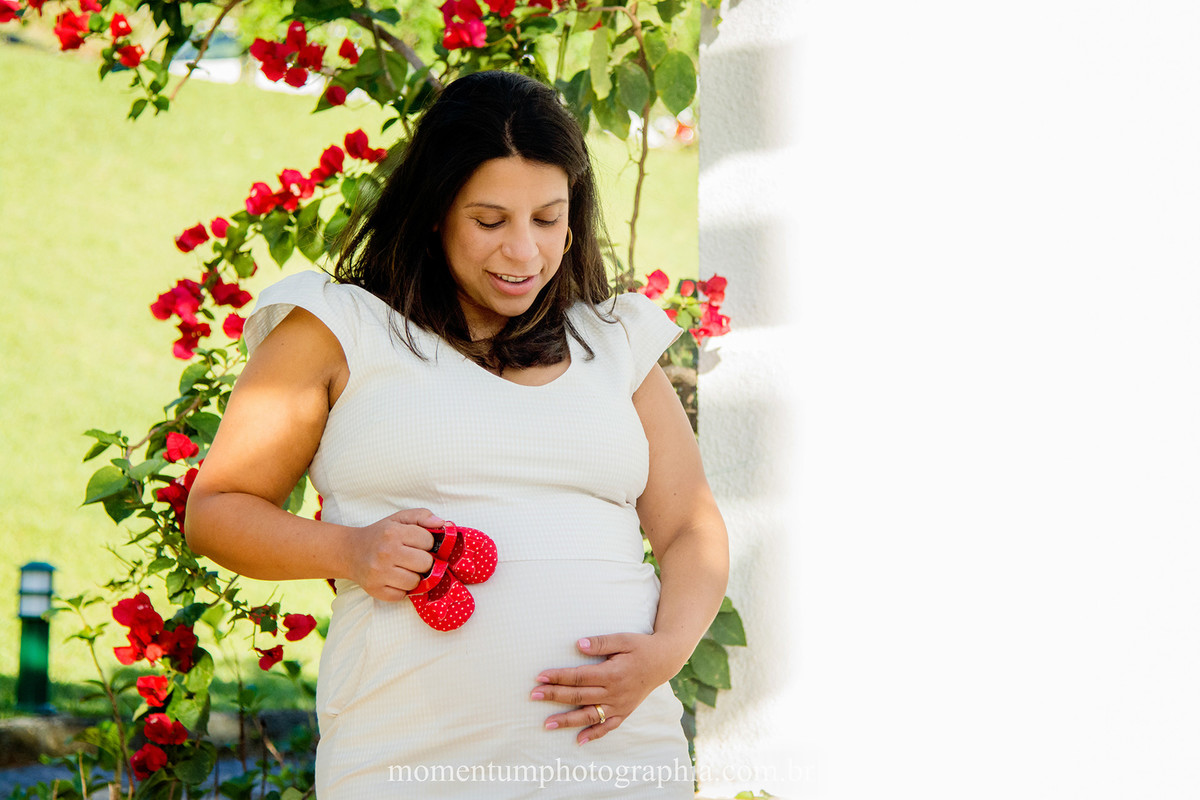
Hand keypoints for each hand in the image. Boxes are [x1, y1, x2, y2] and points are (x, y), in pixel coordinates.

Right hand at [346, 508, 441, 601]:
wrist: (350, 552)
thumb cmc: (380, 535)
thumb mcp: (399, 518)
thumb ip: (422, 516)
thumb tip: (441, 523)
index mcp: (393, 532)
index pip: (428, 541)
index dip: (427, 543)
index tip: (418, 544)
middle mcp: (386, 552)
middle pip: (425, 564)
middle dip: (423, 562)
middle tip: (413, 559)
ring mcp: (379, 573)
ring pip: (415, 582)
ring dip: (413, 577)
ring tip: (404, 569)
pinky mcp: (375, 590)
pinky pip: (402, 596)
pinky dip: (401, 590)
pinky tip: (394, 579)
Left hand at [531, 633, 682, 744]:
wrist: (664, 661)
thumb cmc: (641, 647)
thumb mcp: (623, 639)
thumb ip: (600, 643)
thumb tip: (578, 645)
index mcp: (612, 673)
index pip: (579, 677)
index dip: (558, 677)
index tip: (540, 677)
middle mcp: (614, 693)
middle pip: (579, 696)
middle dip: (555, 696)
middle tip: (534, 695)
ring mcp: (619, 705)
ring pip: (589, 716)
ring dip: (567, 720)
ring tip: (547, 724)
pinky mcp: (624, 712)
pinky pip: (607, 727)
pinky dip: (593, 734)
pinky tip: (578, 740)